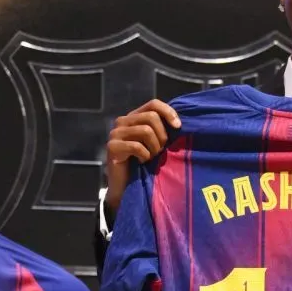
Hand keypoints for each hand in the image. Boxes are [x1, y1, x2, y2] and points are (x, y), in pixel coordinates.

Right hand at [104, 99, 180, 213]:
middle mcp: (123, 121)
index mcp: (134, 117)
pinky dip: (145, 156)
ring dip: (154, 147)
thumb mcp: (156, 143)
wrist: (126, 186)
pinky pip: (137, 146)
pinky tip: (141, 162)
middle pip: (151, 117)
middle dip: (162, 135)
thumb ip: (162, 129)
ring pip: (145, 130)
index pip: (153, 104)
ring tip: (151, 157)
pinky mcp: (112, 147)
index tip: (178, 126)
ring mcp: (115, 133)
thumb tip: (179, 123)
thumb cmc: (144, 163)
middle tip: (160, 150)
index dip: (168, 112)